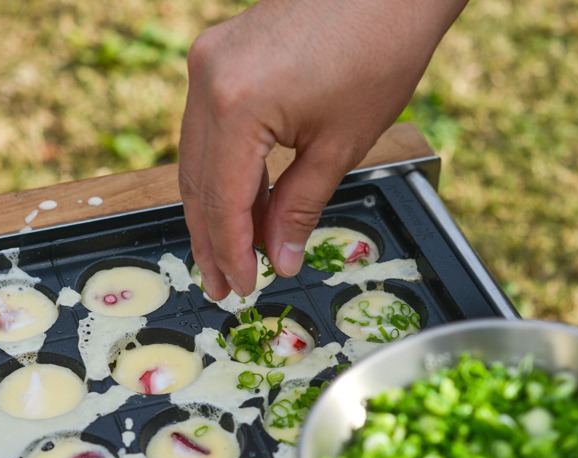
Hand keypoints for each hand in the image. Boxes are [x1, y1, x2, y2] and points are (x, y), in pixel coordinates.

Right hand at [179, 0, 466, 298]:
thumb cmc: (379, 51)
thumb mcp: (340, 146)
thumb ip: (299, 208)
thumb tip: (280, 257)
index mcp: (236, 103)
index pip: (221, 199)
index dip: (231, 251)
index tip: (243, 287)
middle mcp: (208, 78)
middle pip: (198, 181)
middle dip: (212, 238)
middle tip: (223, 285)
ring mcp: (209, 62)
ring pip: (198, 156)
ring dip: (216, 208)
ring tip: (232, 255)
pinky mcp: (221, 55)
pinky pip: (211, 128)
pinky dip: (226, 170)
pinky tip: (243, 206)